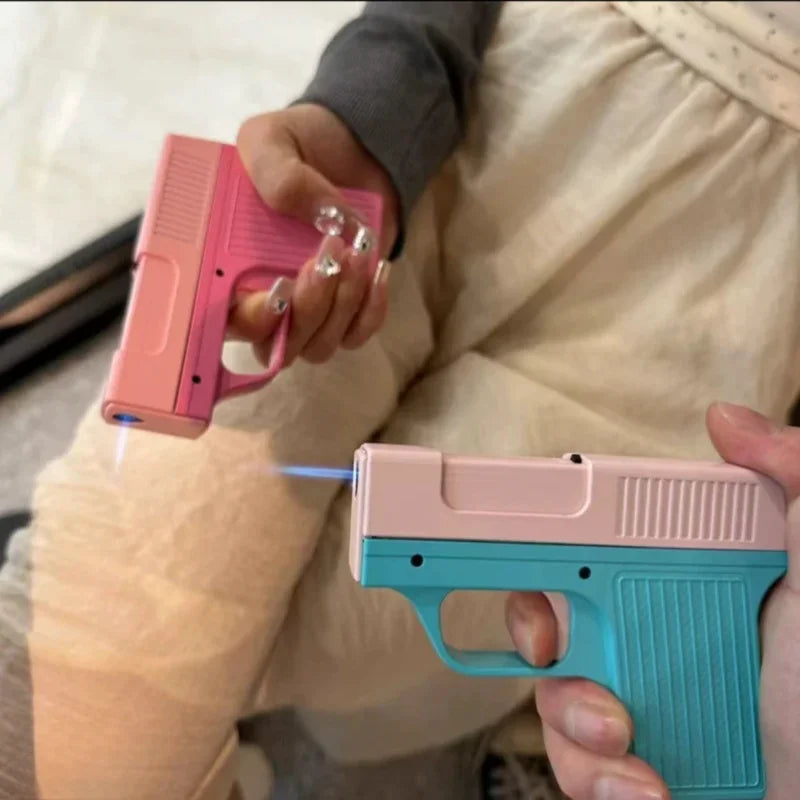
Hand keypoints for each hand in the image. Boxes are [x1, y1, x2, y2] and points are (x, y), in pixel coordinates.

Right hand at [227, 103, 399, 364]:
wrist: (350, 149)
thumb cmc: (296, 148)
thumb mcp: (272, 140)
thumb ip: (279, 173)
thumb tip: (322, 217)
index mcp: (227, 267)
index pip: (224, 322)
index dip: (249, 321)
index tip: (278, 290)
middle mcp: (264, 301)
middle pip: (277, 347)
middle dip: (306, 311)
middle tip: (326, 256)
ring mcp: (307, 311)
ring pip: (318, 346)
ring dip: (342, 304)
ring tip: (356, 248)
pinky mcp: (347, 311)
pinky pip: (356, 335)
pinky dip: (371, 309)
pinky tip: (375, 266)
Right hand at [505, 402, 799, 799]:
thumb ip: (792, 487)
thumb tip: (727, 419)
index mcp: (676, 581)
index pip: (586, 546)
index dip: (545, 553)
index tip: (539, 563)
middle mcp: (647, 634)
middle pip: (545, 615)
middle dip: (536, 636)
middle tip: (556, 654)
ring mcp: (636, 700)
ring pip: (548, 694)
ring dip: (571, 722)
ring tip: (626, 742)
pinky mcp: (629, 764)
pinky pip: (572, 764)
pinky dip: (595, 781)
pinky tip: (647, 788)